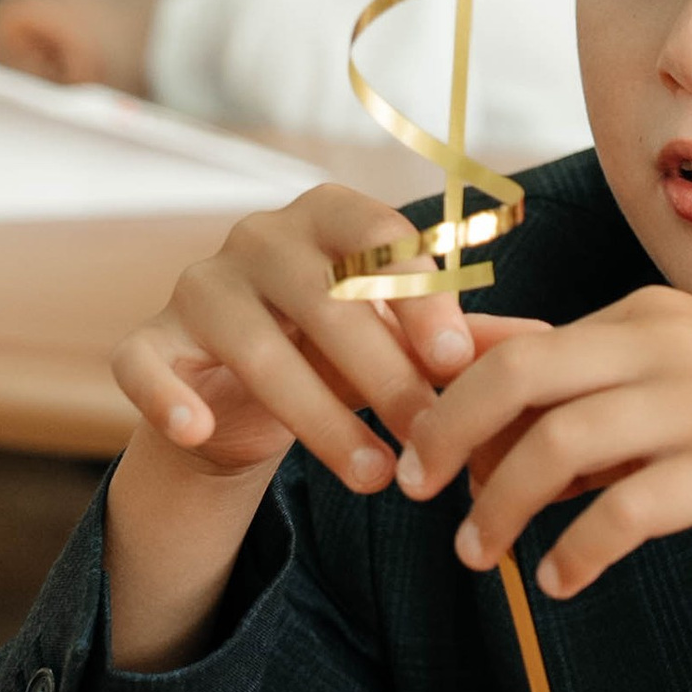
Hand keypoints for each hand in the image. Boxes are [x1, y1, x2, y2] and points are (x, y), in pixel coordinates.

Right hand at [103, 189, 511, 668]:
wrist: (239, 397)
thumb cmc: (338, 350)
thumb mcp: (400, 344)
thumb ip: (462, 342)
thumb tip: (547, 343)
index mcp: (328, 214)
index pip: (378, 234)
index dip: (418, 295)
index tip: (458, 363)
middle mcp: (258, 235)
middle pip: (322, 296)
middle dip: (382, 374)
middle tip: (429, 439)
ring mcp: (196, 285)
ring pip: (251, 342)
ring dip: (316, 415)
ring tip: (374, 477)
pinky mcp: (147, 340)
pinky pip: (144, 360)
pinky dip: (167, 391)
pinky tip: (200, 426)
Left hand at [395, 288, 691, 691]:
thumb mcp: (670, 382)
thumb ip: (577, 373)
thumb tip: (464, 358)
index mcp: (650, 312)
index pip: (518, 342)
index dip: (449, 396)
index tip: (413, 448)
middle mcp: (671, 342)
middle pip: (521, 376)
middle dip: (450, 434)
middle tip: (416, 492)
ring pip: (562, 442)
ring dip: (504, 506)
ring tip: (480, 555)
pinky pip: (626, 509)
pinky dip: (578, 549)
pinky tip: (560, 581)